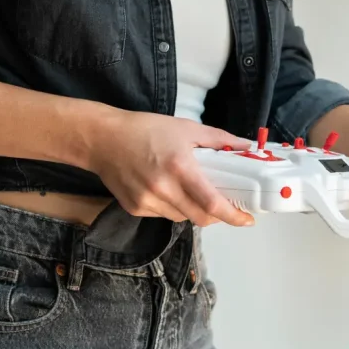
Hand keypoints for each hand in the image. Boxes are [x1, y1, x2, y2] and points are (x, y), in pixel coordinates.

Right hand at [89, 110, 254, 226]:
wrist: (101, 138)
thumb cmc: (144, 129)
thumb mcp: (185, 128)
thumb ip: (219, 139)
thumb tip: (246, 146)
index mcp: (179, 168)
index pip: (212, 203)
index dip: (233, 216)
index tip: (247, 220)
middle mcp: (163, 189)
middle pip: (199, 218)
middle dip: (216, 216)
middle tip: (223, 207)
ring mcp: (147, 202)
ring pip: (181, 218)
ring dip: (192, 210)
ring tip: (189, 191)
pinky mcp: (135, 208)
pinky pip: (163, 215)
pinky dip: (172, 207)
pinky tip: (165, 190)